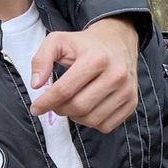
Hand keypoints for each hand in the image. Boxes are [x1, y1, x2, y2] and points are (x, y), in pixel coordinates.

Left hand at [29, 18, 138, 132]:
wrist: (118, 41)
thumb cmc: (84, 44)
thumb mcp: (57, 41)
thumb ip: (41, 59)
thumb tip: (36, 84)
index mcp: (96, 58)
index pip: (65, 90)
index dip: (46, 102)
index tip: (35, 108)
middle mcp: (116, 75)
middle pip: (78, 107)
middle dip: (59, 109)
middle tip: (53, 103)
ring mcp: (127, 90)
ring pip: (91, 120)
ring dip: (74, 117)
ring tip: (70, 103)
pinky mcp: (132, 102)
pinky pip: (105, 126)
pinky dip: (91, 122)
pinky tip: (86, 108)